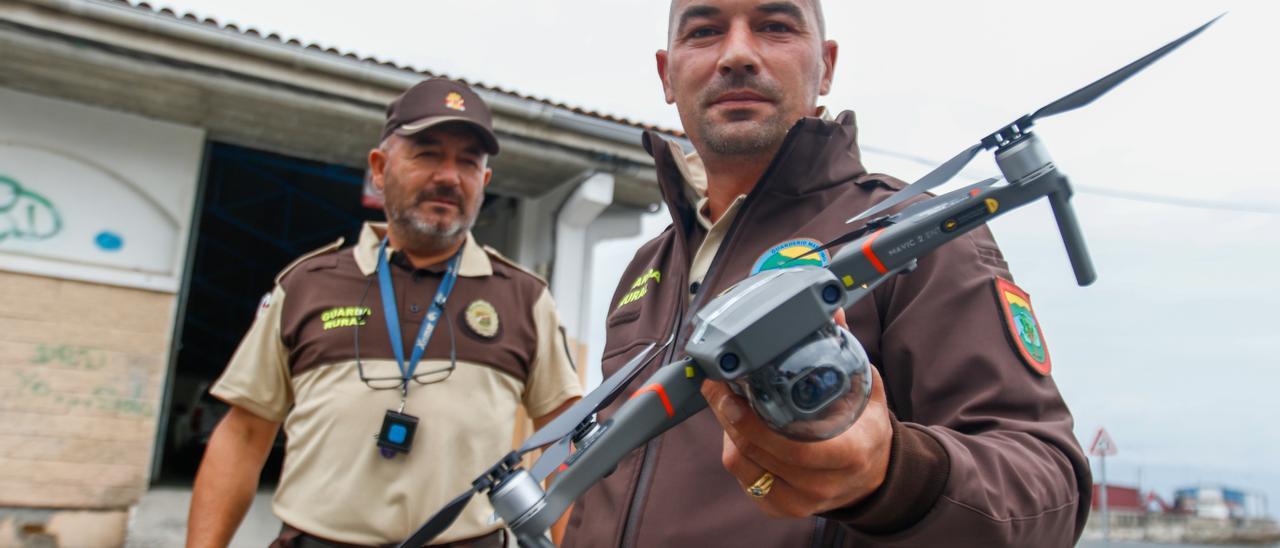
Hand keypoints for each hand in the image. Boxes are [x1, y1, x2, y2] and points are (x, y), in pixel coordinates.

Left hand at [700, 309, 892, 517]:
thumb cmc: (866, 429)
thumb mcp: (866, 389)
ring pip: (743, 462)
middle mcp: (822, 483)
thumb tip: (830, 306)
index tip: (731, 389)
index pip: (793, 445)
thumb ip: (846, 348)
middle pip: (757, 449)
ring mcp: (799, 499)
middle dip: (728, 413)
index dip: (753, 420)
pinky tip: (736, 428)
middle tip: (717, 384)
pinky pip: (743, 476)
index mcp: (848, 454)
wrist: (874, 476)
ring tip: (725, 400)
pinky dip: (735, 450)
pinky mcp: (780, 507)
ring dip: (727, 429)